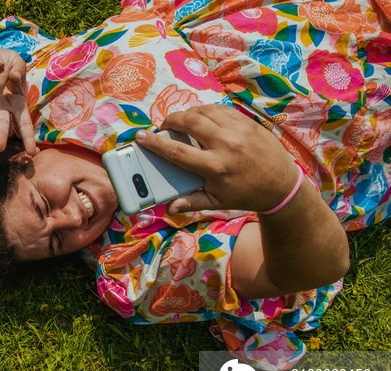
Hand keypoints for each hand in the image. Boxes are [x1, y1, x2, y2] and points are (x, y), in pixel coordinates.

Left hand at [0, 47, 38, 156]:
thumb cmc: (7, 62)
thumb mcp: (18, 63)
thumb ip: (20, 69)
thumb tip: (15, 78)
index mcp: (18, 104)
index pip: (23, 124)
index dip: (27, 138)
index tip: (31, 153)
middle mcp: (3, 106)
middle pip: (2, 123)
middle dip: (1, 135)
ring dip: (1, 79)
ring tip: (3, 66)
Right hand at [135, 105, 301, 214]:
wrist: (282, 184)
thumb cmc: (246, 194)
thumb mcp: (217, 203)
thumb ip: (191, 202)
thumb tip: (169, 207)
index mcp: (215, 167)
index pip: (177, 152)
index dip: (155, 143)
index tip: (141, 136)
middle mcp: (226, 145)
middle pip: (189, 123)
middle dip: (171, 121)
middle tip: (164, 127)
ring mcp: (238, 130)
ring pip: (204, 111)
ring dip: (188, 114)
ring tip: (182, 122)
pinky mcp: (247, 122)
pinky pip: (220, 109)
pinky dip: (206, 112)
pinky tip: (202, 119)